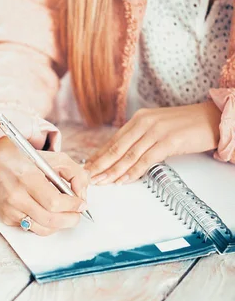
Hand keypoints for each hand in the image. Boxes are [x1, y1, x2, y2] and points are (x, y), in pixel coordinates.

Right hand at [0, 138, 88, 235]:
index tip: (81, 204)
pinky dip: (43, 223)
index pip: (54, 202)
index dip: (72, 206)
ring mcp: (9, 209)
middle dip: (70, 219)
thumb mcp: (52, 157)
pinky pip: (31, 228)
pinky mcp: (5, 218)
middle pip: (50, 220)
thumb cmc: (23, 159)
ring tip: (64, 215)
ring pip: (42, 229)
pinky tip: (46, 212)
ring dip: (58, 225)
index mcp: (27, 178)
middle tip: (77, 213)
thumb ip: (74, 172)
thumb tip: (82, 194)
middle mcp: (15, 196)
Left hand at [85, 102, 220, 184]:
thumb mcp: (157, 127)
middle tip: (87, 178)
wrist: (213, 118)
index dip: (99, 156)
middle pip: (116, 148)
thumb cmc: (186, 125)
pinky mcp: (169, 141)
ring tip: (102, 182)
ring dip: (113, 171)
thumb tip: (121, 156)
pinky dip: (133, 172)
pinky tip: (123, 180)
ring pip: (128, 156)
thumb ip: (139, 138)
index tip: (87, 167)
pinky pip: (145, 160)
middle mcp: (144, 122)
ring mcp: (156, 131)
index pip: (113, 140)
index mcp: (139, 118)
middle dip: (100, 165)